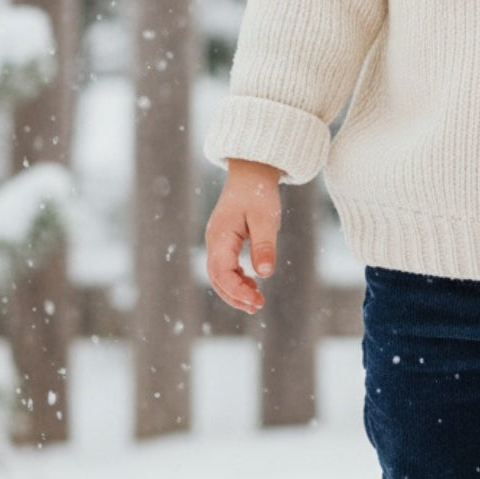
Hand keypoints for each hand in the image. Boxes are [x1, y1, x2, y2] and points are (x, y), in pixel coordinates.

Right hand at [205, 158, 282, 313]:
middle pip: (217, 278)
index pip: (221, 273)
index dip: (237, 291)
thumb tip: (265, 274)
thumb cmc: (258, 193)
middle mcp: (214, 241)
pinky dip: (237, 279)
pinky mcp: (224, 241)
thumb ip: (264, 246)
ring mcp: (217, 241)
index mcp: (220, 236)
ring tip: (256, 301)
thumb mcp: (265, 219)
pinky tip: (253, 285)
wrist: (251, 172)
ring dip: (236, 290)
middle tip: (257, 307)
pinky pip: (225, 266)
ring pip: (220, 275)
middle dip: (235, 296)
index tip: (256, 301)